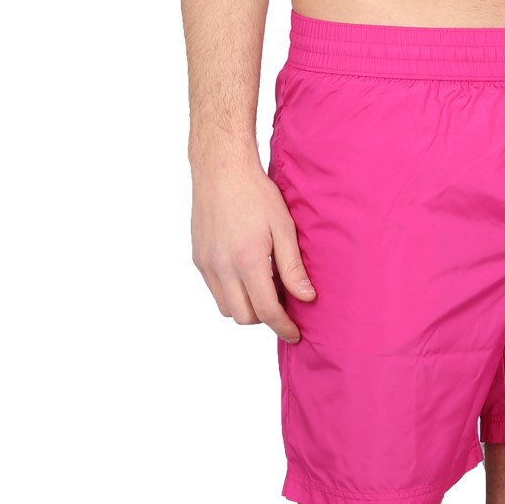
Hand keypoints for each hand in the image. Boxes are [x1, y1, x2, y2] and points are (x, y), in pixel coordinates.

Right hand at [191, 156, 314, 342]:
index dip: (282, 327)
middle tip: (283, 304)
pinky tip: (246, 273)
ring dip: (246, 307)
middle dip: (265, 318)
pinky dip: (232, 292)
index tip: (294, 333)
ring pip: (226, 307)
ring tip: (265, 287)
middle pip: (243, 316)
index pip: (265, 311)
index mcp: (247, 260)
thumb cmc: (256, 194)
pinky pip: (215, 289)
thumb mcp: (283, 228)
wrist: (221, 170)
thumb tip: (305, 298)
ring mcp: (206, 264)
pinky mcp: (198, 258)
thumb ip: (292, 267)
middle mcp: (222, 267)